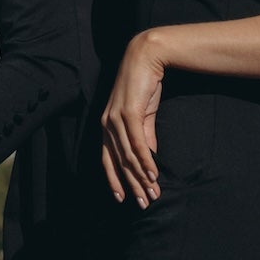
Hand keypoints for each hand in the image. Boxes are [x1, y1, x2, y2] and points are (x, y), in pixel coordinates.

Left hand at [101, 32, 166, 208]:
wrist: (147, 57)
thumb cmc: (144, 85)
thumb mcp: (144, 115)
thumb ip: (145, 137)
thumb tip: (149, 158)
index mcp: (107, 126)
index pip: (108, 159)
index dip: (115, 180)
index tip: (123, 198)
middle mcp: (107, 124)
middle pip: (118, 162)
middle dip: (131, 185)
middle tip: (143, 203)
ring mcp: (116, 118)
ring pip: (127, 156)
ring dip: (141, 177)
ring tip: (152, 193)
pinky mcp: (129, 113)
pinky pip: (136, 143)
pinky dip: (145, 161)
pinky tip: (153, 174)